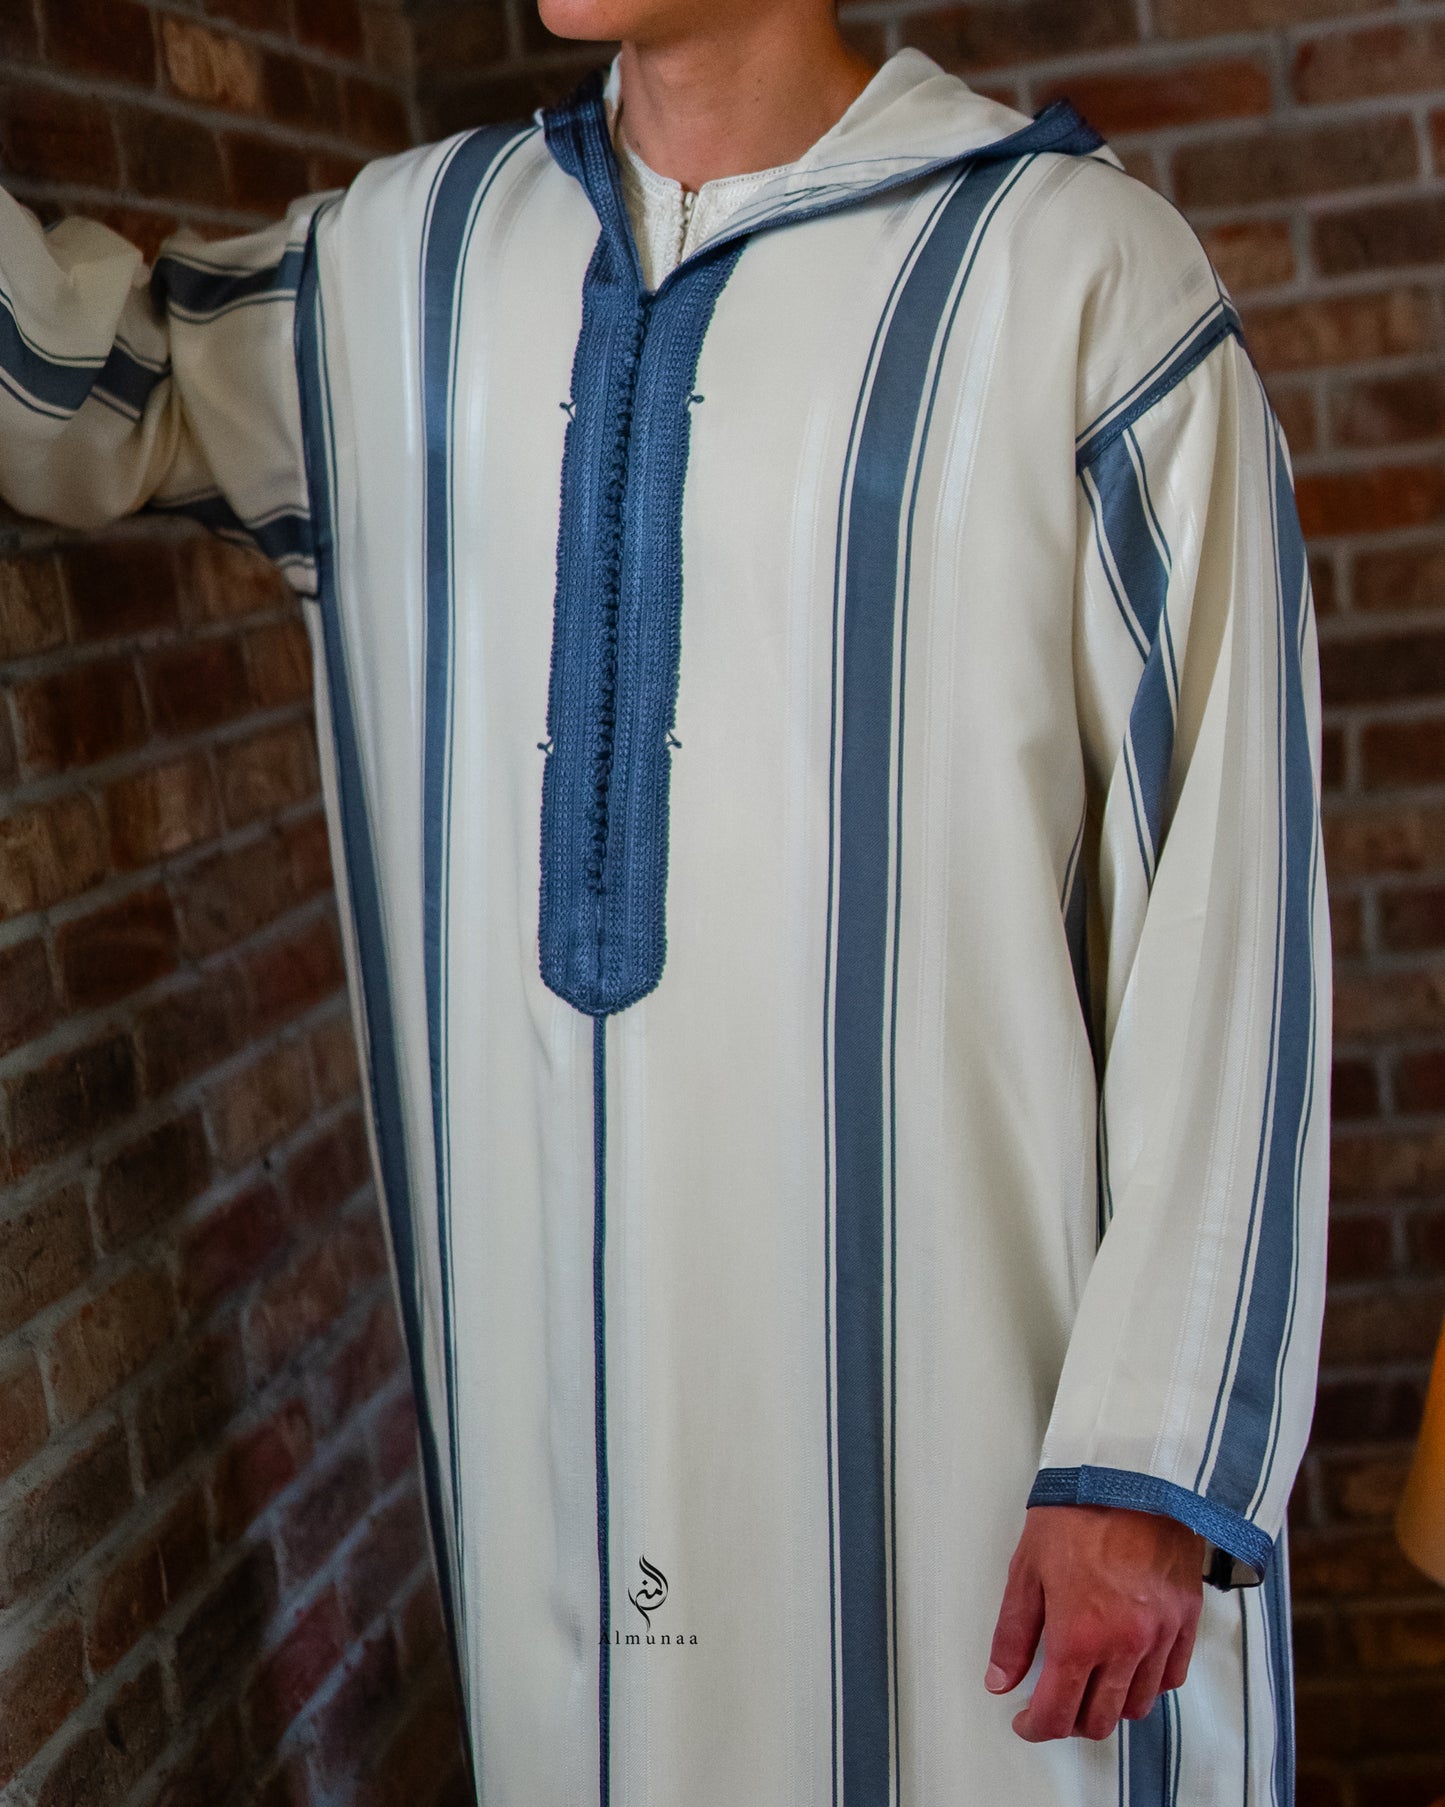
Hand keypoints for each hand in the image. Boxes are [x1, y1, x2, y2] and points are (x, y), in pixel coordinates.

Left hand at [985, 1504, 1204, 1742]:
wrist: (1130, 1474)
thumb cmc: (1073, 1514)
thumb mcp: (1027, 1568)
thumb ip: (1013, 1632)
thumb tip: (1000, 1681)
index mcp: (1078, 1637)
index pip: (1057, 1714)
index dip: (1036, 1727)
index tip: (1025, 1720)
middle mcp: (1124, 1647)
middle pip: (1099, 1720)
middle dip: (1069, 1720)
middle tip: (1053, 1699)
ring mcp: (1161, 1637)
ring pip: (1137, 1706)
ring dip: (1108, 1704)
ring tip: (1090, 1680)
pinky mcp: (1187, 1620)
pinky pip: (1170, 1678)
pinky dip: (1148, 1683)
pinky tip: (1128, 1663)